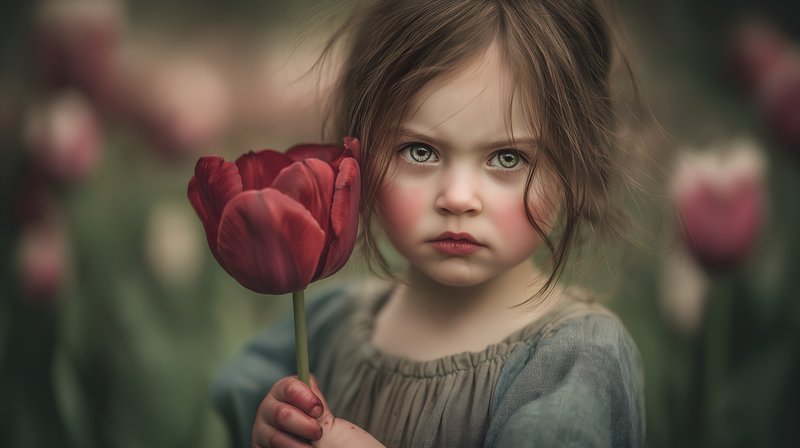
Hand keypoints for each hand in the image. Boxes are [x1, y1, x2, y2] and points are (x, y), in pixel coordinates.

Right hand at [251, 375, 383, 447]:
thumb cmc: (333, 441)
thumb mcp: (325, 417)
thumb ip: (313, 401)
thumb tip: (307, 381)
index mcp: (286, 395)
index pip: (289, 387)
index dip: (304, 397)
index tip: (318, 409)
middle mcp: (270, 411)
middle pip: (279, 412)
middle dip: (302, 424)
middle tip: (317, 433)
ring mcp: (263, 432)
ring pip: (274, 437)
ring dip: (297, 444)